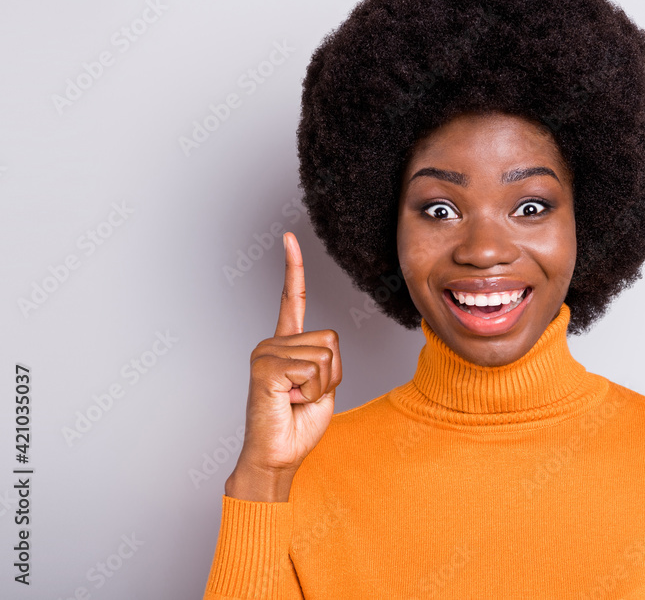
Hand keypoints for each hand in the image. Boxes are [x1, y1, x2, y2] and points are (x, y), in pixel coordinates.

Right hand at [225, 232, 341, 501]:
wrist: (277, 456)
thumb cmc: (298, 424)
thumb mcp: (323, 386)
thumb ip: (326, 360)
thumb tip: (327, 347)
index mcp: (287, 343)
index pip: (293, 298)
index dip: (293, 268)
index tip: (289, 237)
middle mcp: (273, 342)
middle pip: (332, 340)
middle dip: (331, 376)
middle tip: (303, 396)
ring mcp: (266, 353)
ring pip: (325, 357)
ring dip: (320, 387)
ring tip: (294, 400)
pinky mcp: (265, 368)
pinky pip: (311, 371)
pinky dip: (309, 393)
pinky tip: (287, 401)